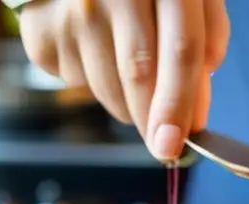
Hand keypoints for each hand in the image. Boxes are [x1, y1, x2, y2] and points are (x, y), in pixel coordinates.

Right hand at [19, 0, 229, 159]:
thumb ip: (206, 35)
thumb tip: (199, 103)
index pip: (179, 48)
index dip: (180, 103)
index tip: (176, 145)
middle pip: (141, 76)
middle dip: (154, 121)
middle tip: (163, 141)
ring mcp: (72, 12)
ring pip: (110, 91)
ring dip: (129, 102)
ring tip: (127, 68)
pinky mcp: (42, 34)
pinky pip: (79, 85)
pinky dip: (95, 83)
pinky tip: (94, 50)